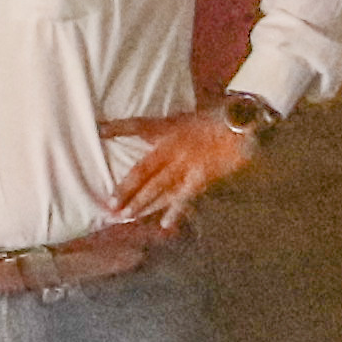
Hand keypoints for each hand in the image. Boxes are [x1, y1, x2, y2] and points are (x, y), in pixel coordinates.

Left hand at [105, 107, 258, 231]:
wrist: (242, 126)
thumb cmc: (215, 120)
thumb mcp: (186, 118)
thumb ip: (165, 128)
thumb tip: (136, 132)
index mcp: (168, 127)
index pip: (137, 125)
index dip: (116, 128)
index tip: (98, 131)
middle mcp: (173, 146)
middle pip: (143, 169)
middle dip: (126, 189)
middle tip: (110, 207)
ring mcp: (186, 163)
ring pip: (158, 187)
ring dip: (142, 203)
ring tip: (127, 216)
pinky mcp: (201, 177)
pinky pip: (184, 197)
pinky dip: (174, 212)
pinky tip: (164, 224)